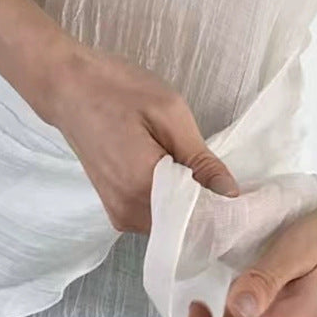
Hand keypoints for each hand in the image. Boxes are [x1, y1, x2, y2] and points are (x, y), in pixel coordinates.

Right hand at [38, 40, 238, 233]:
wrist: (68, 88)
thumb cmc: (117, 91)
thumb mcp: (169, 114)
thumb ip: (201, 160)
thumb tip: (232, 194)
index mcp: (142, 189)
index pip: (199, 220)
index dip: (226, 211)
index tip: (249, 198)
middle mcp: (129, 214)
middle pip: (185, 228)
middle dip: (210, 210)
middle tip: (226, 181)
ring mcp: (120, 216)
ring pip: (172, 226)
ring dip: (191, 208)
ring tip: (202, 176)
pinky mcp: (116, 212)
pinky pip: (157, 219)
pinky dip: (173, 206)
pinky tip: (180, 180)